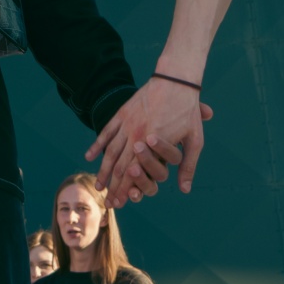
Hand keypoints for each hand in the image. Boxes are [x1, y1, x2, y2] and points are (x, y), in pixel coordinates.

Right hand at [86, 79, 213, 205]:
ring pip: (110, 151)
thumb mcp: (194, 140)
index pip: (134, 173)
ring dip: (103, 169)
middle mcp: (136, 135)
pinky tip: (89, 156)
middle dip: (113, 186)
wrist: (175, 79)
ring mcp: (127, 123)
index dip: (125, 190)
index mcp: (152, 144)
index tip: (119, 203)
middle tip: (107, 202)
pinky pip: (107, 131)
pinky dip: (97, 144)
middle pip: (120, 166)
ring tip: (98, 185)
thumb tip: (185, 189)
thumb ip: (188, 165)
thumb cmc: (187, 110)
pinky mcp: (122, 113)